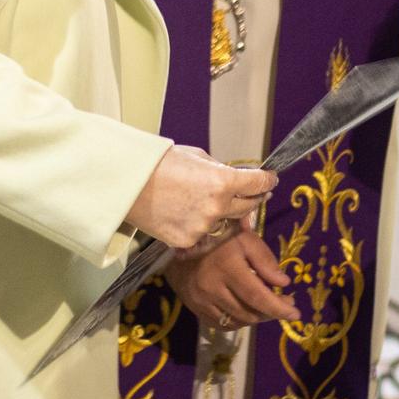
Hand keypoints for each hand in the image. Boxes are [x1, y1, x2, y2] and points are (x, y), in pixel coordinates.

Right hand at [124, 145, 276, 249]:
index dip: (267, 180)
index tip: (270, 180)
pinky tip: (187, 215)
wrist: (128, 184)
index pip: (258, 183)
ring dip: (223, 214)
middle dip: (253, 198)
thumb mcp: (197, 157)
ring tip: (207, 203)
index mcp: (223, 180)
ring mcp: (203, 227)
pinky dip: (200, 227)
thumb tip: (235, 177)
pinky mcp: (187, 241)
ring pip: (224, 222)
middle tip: (254, 193)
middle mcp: (218, 206)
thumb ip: (220, 170)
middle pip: (248, 206)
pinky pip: (203, 235)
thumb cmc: (159, 164)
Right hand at [165, 229, 301, 327]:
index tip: (296, 314)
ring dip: (256, 318)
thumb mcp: (246, 240)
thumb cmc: (220, 238)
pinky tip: (247, 310)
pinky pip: (221, 324)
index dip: (278, 308)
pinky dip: (238, 321)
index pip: (256, 296)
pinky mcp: (194, 308)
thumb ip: (265, 261)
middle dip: (271, 313)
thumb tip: (283, 284)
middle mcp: (212, 288)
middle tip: (285, 304)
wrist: (181, 243)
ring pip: (236, 321)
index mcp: (227, 268)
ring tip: (267, 306)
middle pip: (248, 313)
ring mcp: (201, 300)